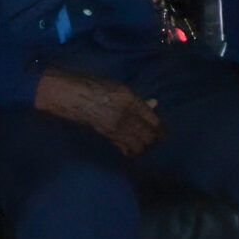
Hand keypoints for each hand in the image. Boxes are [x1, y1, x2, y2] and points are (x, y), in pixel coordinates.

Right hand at [34, 69, 164, 156]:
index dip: (161, 129)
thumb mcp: (121, 88)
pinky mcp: (107, 136)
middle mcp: (125, 116)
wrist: (74, 97)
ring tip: (147, 145)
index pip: (153, 121)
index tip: (164, 132)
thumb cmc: (98, 87)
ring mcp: (115, 128)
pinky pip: (125, 148)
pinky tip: (134, 149)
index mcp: (130, 101)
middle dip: (156, 140)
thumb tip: (154, 104)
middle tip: (158, 140)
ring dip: (145, 147)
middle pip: (149, 137)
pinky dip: (132, 151)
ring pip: (139, 146)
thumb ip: (138, 99)